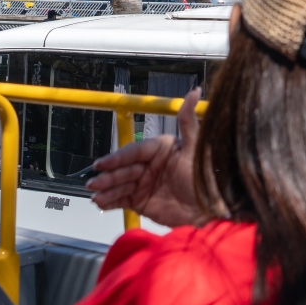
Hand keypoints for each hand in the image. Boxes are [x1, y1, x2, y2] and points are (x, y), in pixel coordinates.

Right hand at [87, 88, 205, 227]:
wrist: (211, 213)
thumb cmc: (206, 178)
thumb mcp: (197, 148)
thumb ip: (188, 121)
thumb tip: (194, 91)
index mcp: (159, 149)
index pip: (134, 151)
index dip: (117, 157)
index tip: (102, 164)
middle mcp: (149, 165)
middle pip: (123, 169)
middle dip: (108, 176)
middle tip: (94, 182)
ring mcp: (143, 184)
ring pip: (120, 185)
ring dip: (106, 189)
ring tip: (95, 195)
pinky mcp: (140, 202)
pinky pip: (121, 200)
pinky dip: (110, 201)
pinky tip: (100, 203)